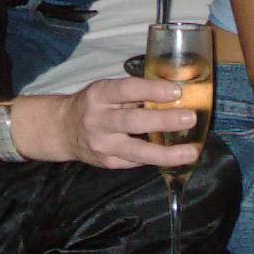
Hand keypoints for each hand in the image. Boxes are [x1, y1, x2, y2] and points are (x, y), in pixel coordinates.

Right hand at [31, 77, 203, 170]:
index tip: (176, 92)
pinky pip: (136, 162)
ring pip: (136, 151)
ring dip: (166, 153)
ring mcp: (103, 145)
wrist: (63, 129)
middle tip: (190, 118)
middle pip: (133, 121)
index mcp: (100, 95)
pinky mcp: (108, 163)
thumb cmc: (94, 105)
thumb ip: (133, 93)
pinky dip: (157, 159)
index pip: (127, 90)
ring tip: (190, 152)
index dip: (152, 90)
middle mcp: (99, 120)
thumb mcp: (106, 91)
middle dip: (163, 120)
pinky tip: (176, 157)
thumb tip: (173, 94)